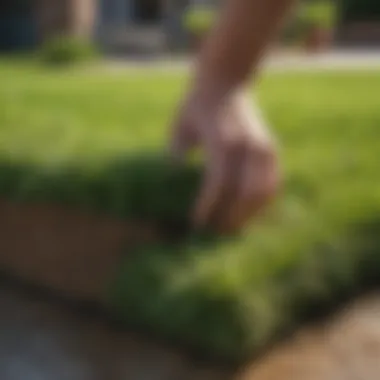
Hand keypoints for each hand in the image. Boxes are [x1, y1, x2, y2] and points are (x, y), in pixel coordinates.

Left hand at [170, 88, 278, 233]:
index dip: (208, 207)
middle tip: (213, 232)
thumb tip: (173, 187)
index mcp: (222, 140)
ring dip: (248, 214)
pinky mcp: (271, 148)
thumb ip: (177, 156)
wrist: (226, 80)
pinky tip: (249, 212)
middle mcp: (248, 145)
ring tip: (231, 226)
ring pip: (262, 192)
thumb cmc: (197, 105)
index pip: (218, 184)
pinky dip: (262, 202)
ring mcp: (263, 147)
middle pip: (244, 194)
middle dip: (229, 217)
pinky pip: (273, 183)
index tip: (196, 223)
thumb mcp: (181, 127)